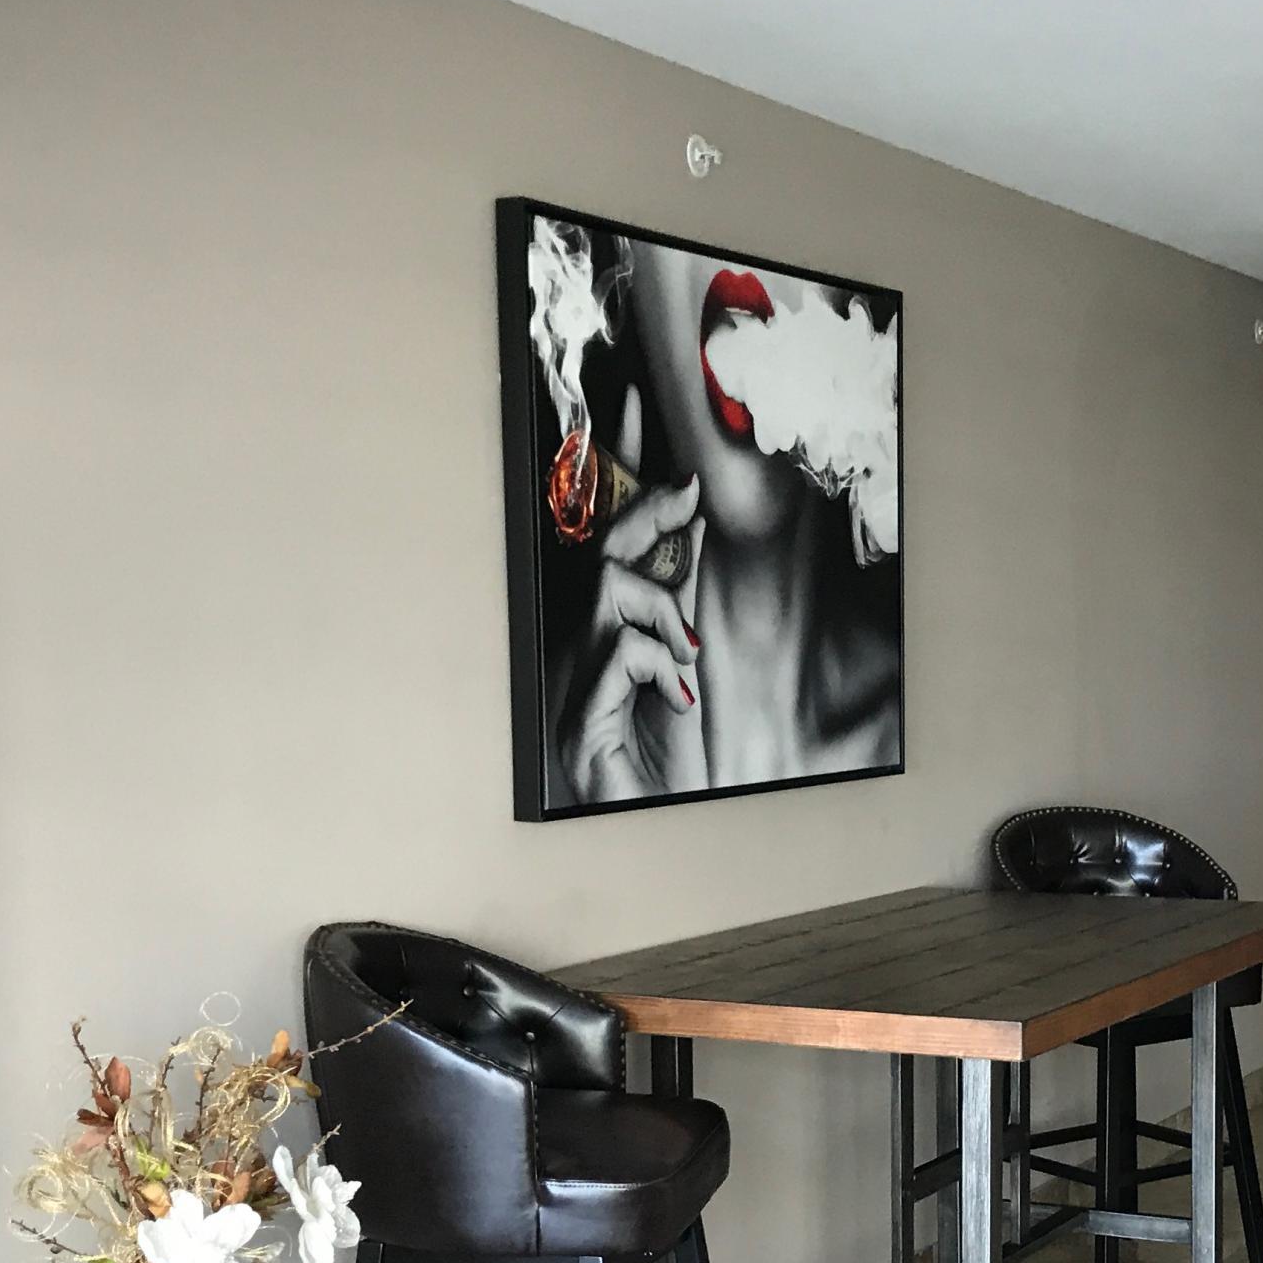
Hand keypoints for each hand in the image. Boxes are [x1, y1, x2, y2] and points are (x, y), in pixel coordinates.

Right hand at [556, 389, 705, 803]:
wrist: (644, 841)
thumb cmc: (657, 766)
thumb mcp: (681, 669)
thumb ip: (678, 606)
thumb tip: (687, 536)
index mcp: (607, 637)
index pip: (613, 544)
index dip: (629, 483)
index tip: (647, 420)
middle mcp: (580, 651)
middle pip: (601, 553)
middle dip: (644, 510)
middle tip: (688, 489)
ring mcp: (574, 684)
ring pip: (608, 593)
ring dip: (660, 611)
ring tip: (684, 658)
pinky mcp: (581, 722)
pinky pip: (618, 653)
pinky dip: (655, 663)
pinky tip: (674, 696)